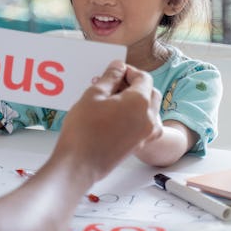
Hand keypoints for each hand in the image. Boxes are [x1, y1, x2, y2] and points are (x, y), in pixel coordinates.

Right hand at [57, 61, 161, 182]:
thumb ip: (110, 77)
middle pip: (150, 92)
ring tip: (112, 101)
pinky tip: (115, 116)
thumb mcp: (93, 95)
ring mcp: (146, 133)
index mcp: (140, 101)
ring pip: (149, 109)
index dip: (129, 71)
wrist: (80, 164)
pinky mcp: (139, 144)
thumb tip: (118, 66)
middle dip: (134, 85)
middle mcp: (149, 117)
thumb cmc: (84, 130)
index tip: (115, 72)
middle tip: (113, 84)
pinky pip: (144, 123)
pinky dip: (135, 115)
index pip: (143, 78)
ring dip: (136, 100)